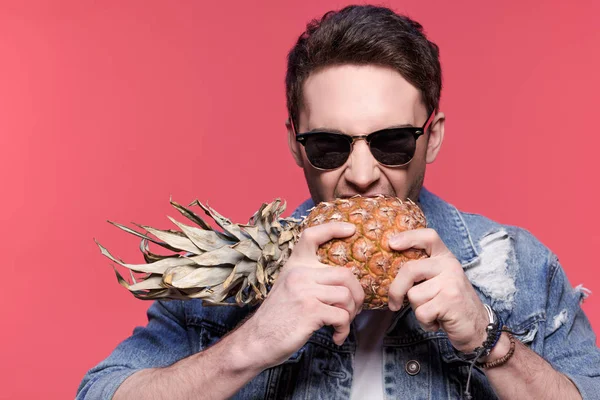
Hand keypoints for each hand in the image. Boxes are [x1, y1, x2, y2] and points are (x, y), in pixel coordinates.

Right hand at [241, 222, 364, 367]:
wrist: (256, 341)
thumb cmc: (277, 318)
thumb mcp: (289, 288)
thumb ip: (310, 279)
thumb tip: (346, 279)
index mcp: (294, 265)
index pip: (312, 236)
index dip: (333, 228)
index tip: (351, 230)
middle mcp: (299, 273)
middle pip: (345, 274)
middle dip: (357, 294)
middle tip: (354, 309)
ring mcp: (304, 291)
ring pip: (347, 296)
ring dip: (350, 314)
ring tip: (342, 325)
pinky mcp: (310, 311)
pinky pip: (341, 316)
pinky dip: (343, 330)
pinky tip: (336, 336)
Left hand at [388, 228, 488, 352]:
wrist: (479, 328)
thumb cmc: (451, 304)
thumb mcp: (440, 281)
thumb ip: (423, 272)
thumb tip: (389, 270)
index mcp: (446, 258)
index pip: (429, 237)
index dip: (408, 237)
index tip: (391, 243)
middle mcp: (449, 266)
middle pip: (410, 269)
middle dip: (396, 289)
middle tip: (394, 303)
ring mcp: (451, 282)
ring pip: (413, 295)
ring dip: (417, 310)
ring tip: (433, 312)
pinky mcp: (450, 301)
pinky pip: (421, 312)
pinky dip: (425, 322)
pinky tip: (438, 322)